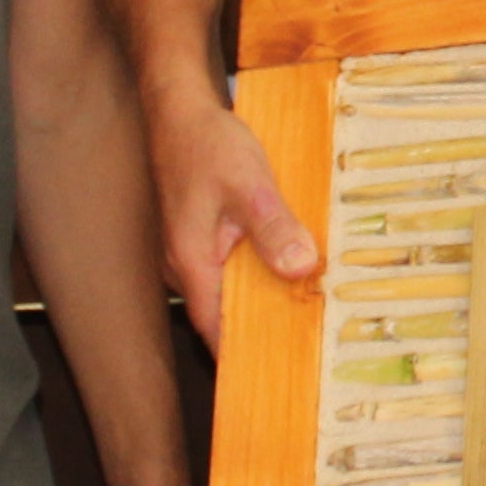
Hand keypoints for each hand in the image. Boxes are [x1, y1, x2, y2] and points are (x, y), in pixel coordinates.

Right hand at [148, 90, 318, 342]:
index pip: (213, 327)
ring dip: (259, 301)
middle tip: (304, 348)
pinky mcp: (201, 236)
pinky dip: (254, 275)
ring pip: (226, 290)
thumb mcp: (250, 184)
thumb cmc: (209, 145)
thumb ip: (273, 227)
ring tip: (304, 315)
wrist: (181, 111)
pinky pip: (228, 268)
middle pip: (221, 313)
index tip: (276, 373)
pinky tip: (286, 271)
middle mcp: (183, 264)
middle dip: (259, 331)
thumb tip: (300, 267)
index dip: (242, 354)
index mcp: (190, 261)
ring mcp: (190, 251)